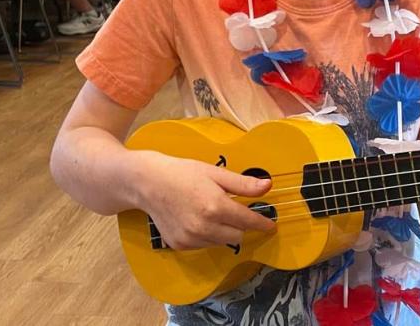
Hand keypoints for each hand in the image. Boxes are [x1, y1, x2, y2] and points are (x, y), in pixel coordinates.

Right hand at [139, 155, 274, 250]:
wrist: (149, 183)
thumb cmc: (183, 174)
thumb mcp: (215, 173)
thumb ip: (242, 184)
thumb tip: (267, 186)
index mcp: (215, 206)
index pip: (248, 221)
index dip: (262, 223)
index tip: (270, 225)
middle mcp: (204, 226)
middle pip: (237, 235)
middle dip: (240, 225)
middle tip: (233, 209)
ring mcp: (191, 238)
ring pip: (222, 242)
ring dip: (224, 231)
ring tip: (211, 211)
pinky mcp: (180, 245)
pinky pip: (204, 245)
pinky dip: (208, 235)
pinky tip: (198, 219)